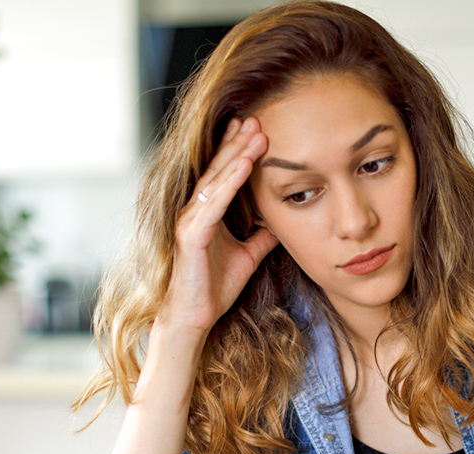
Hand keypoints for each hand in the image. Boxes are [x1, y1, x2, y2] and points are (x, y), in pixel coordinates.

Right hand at [164, 116, 279, 333]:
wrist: (196, 316)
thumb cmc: (215, 285)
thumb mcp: (249, 254)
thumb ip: (263, 235)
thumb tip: (283, 221)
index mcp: (207, 212)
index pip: (223, 174)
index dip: (238, 150)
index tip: (256, 128)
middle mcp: (195, 210)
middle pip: (219, 169)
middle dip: (238, 143)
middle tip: (257, 118)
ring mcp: (190, 220)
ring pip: (216, 179)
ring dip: (237, 154)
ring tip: (256, 132)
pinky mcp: (191, 234)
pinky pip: (214, 202)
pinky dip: (230, 181)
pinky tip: (244, 164)